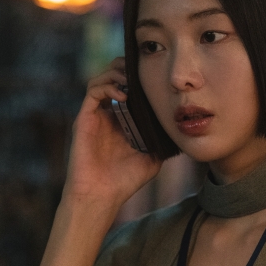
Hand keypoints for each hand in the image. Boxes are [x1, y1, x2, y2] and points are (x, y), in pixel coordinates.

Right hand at [63, 57, 161, 207]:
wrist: (101, 196)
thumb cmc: (124, 181)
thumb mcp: (152, 158)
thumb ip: (161, 141)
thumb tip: (181, 129)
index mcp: (120, 120)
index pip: (127, 88)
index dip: (139, 77)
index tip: (155, 76)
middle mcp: (106, 114)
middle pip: (112, 76)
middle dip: (127, 69)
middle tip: (143, 73)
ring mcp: (94, 115)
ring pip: (100, 78)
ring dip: (117, 73)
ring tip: (133, 81)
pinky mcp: (84, 119)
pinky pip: (93, 91)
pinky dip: (108, 86)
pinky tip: (123, 95)